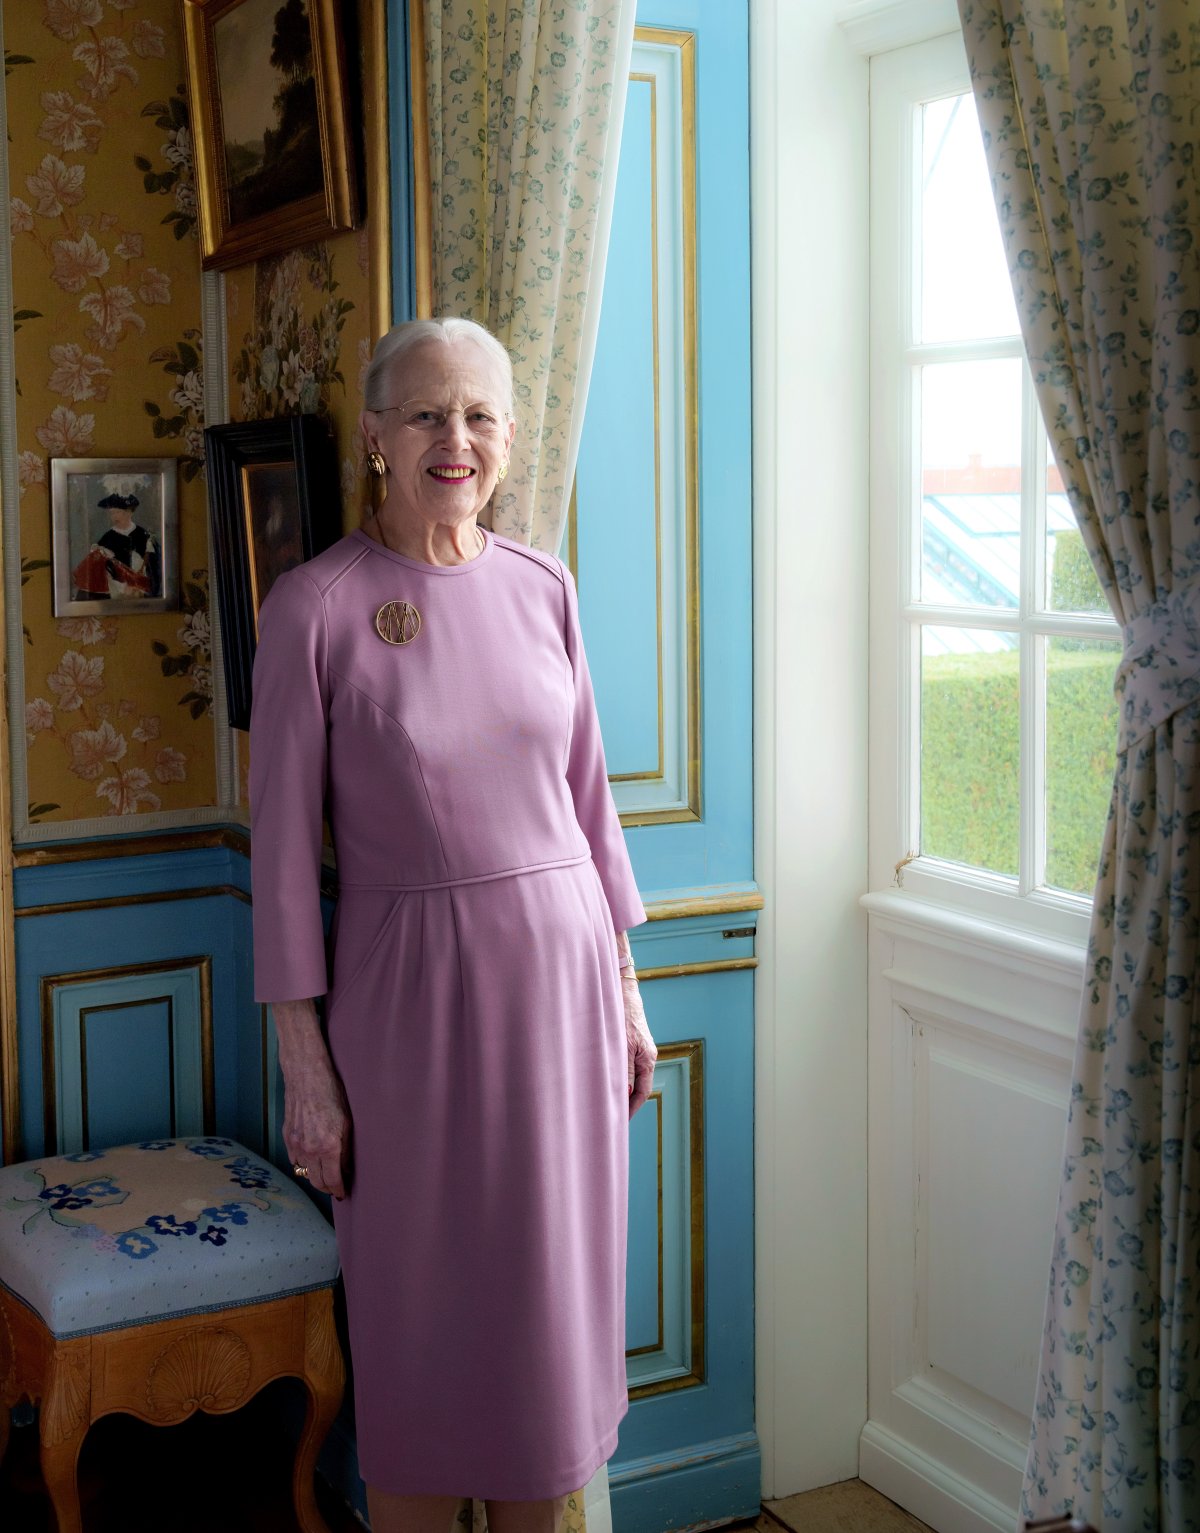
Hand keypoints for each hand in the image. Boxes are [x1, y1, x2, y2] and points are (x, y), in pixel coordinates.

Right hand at [272, 999, 351, 1199]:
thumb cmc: (332, 1094)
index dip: (338, 1190)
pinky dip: (303, 1164)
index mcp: (328, 1146)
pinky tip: (311, 1160)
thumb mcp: (348, 1122)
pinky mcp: (286, 1136)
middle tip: (335, 1188)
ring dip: (314, 1176)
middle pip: (316, 1181)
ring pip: (304, 1172)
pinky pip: (294, 1159)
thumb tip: (345, 1168)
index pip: (332, 1180)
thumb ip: (346, 1148)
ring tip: (325, 1175)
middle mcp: (309, 1149)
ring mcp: (295, 1144)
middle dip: (327, 1188)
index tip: (343, 1194)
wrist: (307, 1075)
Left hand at [622, 967, 656, 1118]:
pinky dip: (619, 1077)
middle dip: (626, 1102)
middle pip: (639, 1086)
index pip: (643, 1092)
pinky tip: (606, 1080)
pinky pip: (627, 1066)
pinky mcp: (632, 1044)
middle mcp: (647, 1057)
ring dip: (621, 1089)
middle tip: (612, 1117)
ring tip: (607, 1103)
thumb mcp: (623, 1045)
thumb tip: (626, 1093)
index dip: (632, 1108)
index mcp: (648, 1059)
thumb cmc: (623, 1017)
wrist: (623, 993)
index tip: (621, 1122)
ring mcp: (640, 1050)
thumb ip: (625, 1070)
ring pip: (632, 1077)